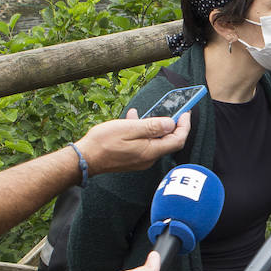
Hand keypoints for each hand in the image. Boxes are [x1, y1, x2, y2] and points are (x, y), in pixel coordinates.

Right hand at [73, 111, 191, 175]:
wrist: (84, 159)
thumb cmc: (104, 143)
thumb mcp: (129, 128)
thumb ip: (152, 126)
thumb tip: (171, 123)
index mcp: (151, 151)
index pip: (178, 140)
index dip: (184, 126)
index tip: (186, 113)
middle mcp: (149, 158)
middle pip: (169, 141)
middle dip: (172, 125)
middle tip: (173, 110)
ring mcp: (140, 160)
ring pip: (155, 141)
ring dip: (154, 126)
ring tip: (146, 112)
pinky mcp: (132, 159)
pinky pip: (144, 144)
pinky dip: (143, 131)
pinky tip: (132, 119)